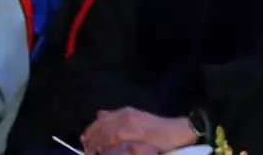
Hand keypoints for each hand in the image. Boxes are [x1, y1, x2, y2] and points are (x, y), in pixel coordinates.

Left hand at [81, 108, 195, 154]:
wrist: (177, 132)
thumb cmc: (157, 129)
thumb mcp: (135, 119)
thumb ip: (117, 117)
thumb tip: (99, 114)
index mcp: (124, 112)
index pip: (99, 121)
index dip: (90, 133)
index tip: (85, 143)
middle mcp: (125, 115)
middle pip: (99, 129)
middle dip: (91, 142)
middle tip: (88, 152)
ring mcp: (129, 125)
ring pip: (104, 136)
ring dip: (96, 146)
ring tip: (93, 154)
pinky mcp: (134, 134)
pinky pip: (114, 141)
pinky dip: (106, 148)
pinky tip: (105, 153)